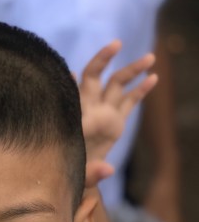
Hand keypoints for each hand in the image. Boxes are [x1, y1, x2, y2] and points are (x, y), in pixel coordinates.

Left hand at [80, 41, 157, 185]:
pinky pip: (129, 102)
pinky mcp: (116, 121)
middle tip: (116, 44)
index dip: (68, 85)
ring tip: (150, 57)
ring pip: (117, 85)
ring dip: (132, 70)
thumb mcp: (79, 178)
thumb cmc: (71, 176)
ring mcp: (104, 114)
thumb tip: (110, 170)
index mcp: (74, 121)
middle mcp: (88, 111)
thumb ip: (92, 173)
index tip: (70, 74)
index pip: (69, 98)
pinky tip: (153, 78)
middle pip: (94, 78)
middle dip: (103, 60)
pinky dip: (140, 91)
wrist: (79, 177)